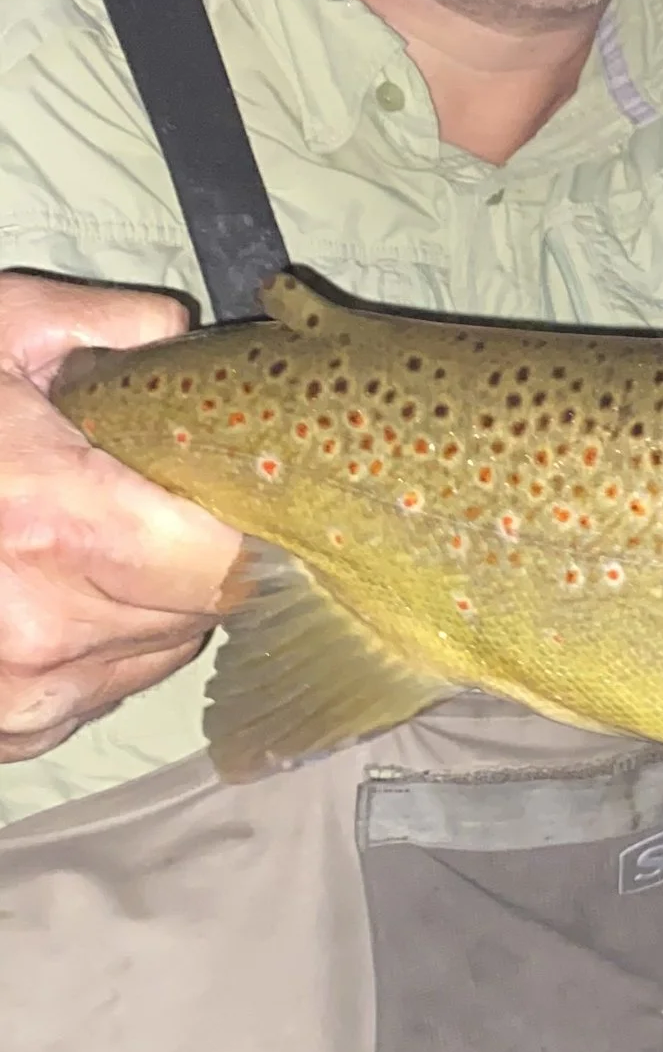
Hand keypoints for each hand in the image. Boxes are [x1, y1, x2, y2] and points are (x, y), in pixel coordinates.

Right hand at [0, 275, 241, 763]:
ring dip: (154, 599)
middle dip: (199, 549)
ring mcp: (18, 691)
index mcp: (50, 520)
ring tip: (92, 534)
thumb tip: (185, 334)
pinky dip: (99, 644)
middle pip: (203, 608)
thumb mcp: (1, 329)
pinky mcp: (6, 729)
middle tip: (156, 493)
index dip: (248, 517)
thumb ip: (108, 322)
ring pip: (161, 651)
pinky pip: (104, 690)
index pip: (223, 557)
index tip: (245, 482)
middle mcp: (37, 624)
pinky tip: (53, 585)